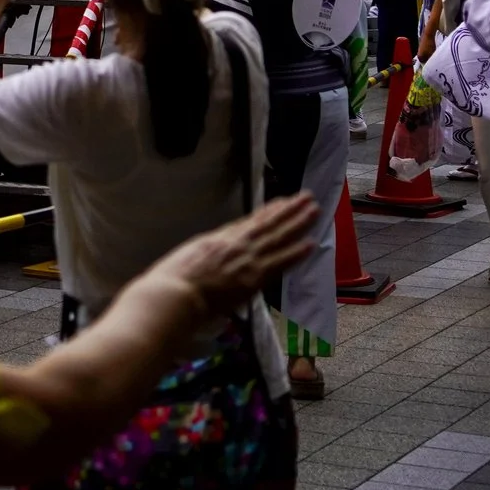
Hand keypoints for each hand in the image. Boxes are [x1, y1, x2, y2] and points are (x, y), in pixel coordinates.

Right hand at [146, 193, 320, 318]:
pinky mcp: (255, 277)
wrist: (176, 293)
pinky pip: (280, 263)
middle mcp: (237, 244)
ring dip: (298, 223)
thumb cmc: (175, 278)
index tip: (282, 202)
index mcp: (221, 238)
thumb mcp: (191, 254)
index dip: (269, 212)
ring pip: (279, 237)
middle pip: (269, 224)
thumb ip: (210, 249)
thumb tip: (220, 245)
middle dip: (289, 210)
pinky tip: (311, 243)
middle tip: (307, 197)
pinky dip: (296, 253)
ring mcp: (247, 259)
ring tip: (314, 210)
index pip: (251, 222)